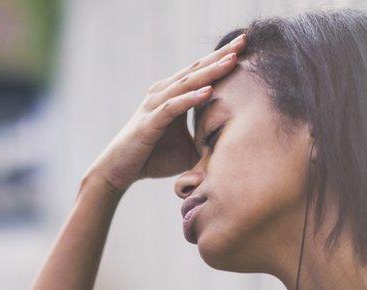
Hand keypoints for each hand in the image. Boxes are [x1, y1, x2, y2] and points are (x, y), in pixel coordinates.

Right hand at [85, 33, 245, 191]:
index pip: (201, 71)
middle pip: (196, 69)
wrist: (121, 170)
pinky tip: (209, 91)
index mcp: (172, 94)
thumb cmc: (154, 158)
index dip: (221, 57)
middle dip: (221, 55)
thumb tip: (235, 146)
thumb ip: (208, 140)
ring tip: (232, 61)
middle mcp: (163, 93)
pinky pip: (173, 107)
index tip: (245, 44)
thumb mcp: (189, 147)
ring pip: (187, 84)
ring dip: (210, 72)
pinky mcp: (150, 122)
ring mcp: (155, 105)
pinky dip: (191, 99)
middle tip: (244, 40)